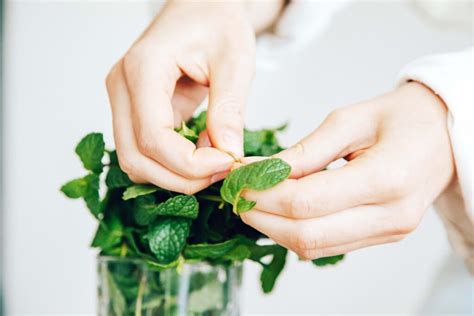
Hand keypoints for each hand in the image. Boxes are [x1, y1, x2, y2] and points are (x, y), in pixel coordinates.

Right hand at [105, 1, 282, 193]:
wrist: (203, 9)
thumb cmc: (218, 24)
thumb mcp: (235, 62)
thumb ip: (229, 109)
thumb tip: (229, 156)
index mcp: (143, 69)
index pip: (153, 137)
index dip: (190, 163)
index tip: (227, 163)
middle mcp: (122, 87)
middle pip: (136, 158)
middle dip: (181, 177)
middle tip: (222, 171)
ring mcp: (123, 101)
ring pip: (135, 161)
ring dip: (175, 174)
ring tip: (214, 160)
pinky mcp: (134, 111)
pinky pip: (144, 151)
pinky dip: (172, 164)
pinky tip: (203, 151)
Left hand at [240, 82, 454, 258]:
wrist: (443, 135)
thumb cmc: (401, 118)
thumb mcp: (350, 119)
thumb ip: (305, 151)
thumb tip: (260, 171)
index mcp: (387, 178)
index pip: (307, 201)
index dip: (263, 193)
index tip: (237, 178)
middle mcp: (391, 216)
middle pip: (305, 234)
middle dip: (261, 216)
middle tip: (236, 193)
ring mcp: (387, 232)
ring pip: (313, 247)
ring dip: (273, 229)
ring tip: (251, 201)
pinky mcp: (380, 237)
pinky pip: (326, 246)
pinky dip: (294, 232)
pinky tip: (278, 211)